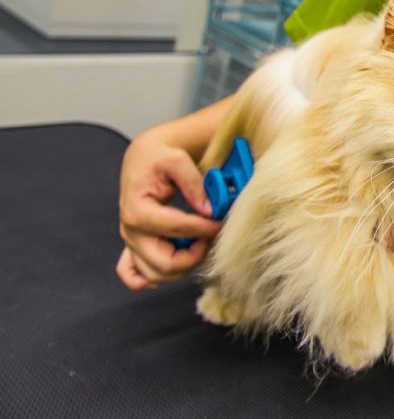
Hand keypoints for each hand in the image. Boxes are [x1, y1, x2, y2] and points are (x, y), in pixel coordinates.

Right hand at [116, 133, 222, 289]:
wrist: (145, 157)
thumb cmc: (158, 157)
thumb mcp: (177, 160)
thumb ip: (194, 184)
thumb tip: (210, 210)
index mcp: (137, 210)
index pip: (176, 230)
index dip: (204, 228)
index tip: (221, 221)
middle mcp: (130, 231)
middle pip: (164, 264)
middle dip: (195, 255)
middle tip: (211, 237)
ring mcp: (131, 242)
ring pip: (156, 275)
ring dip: (183, 266)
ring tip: (200, 243)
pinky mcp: (134, 246)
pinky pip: (136, 276)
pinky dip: (155, 278)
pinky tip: (176, 266)